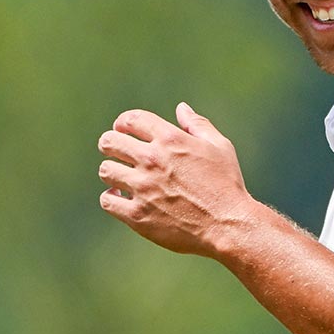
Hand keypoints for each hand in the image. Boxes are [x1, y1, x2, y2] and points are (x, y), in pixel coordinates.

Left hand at [98, 102, 257, 257]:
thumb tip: (181, 108)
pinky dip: (111, 199)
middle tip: (114, 152)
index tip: (122, 129)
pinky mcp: (138, 215)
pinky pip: (107, 201)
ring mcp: (142, 188)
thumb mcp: (219, 146)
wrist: (228, 225)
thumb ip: (197, 125)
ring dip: (112, 172)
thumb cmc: (226, 185)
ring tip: (121, 178)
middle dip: (109, 144)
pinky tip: (121, 198)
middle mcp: (152, 160)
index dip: (123, 122)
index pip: (131, 120)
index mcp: (170, 139)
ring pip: (106, 170)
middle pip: (109, 142)